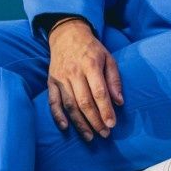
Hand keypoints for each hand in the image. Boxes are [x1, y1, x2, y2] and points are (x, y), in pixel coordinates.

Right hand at [46, 19, 123, 140]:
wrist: (67, 34)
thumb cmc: (91, 49)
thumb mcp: (108, 57)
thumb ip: (114, 79)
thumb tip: (119, 101)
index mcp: (90, 65)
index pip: (99, 92)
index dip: (106, 110)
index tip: (112, 124)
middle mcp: (74, 72)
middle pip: (84, 102)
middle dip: (95, 120)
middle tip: (104, 134)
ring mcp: (61, 78)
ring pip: (70, 105)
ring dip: (80, 123)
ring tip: (90, 136)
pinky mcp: (51, 81)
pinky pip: (53, 101)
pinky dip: (57, 116)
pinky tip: (65, 127)